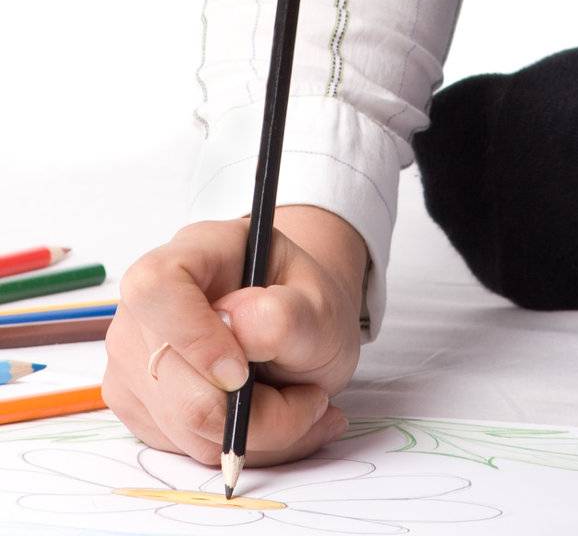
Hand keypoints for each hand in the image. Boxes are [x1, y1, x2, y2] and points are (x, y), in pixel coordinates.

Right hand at [104, 209, 366, 466]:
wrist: (298, 331)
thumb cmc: (305, 308)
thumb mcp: (321, 306)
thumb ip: (286, 315)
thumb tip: (236, 325)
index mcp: (195, 251)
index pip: (157, 285)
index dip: (191, 335)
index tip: (242, 373)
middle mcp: (148, 303)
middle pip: (168, 375)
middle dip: (250, 408)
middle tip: (311, 399)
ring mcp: (134, 356)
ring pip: (183, 424)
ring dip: (256, 432)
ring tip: (299, 404)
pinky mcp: (140, 404)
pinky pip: (187, 447)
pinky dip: (241, 445)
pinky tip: (273, 420)